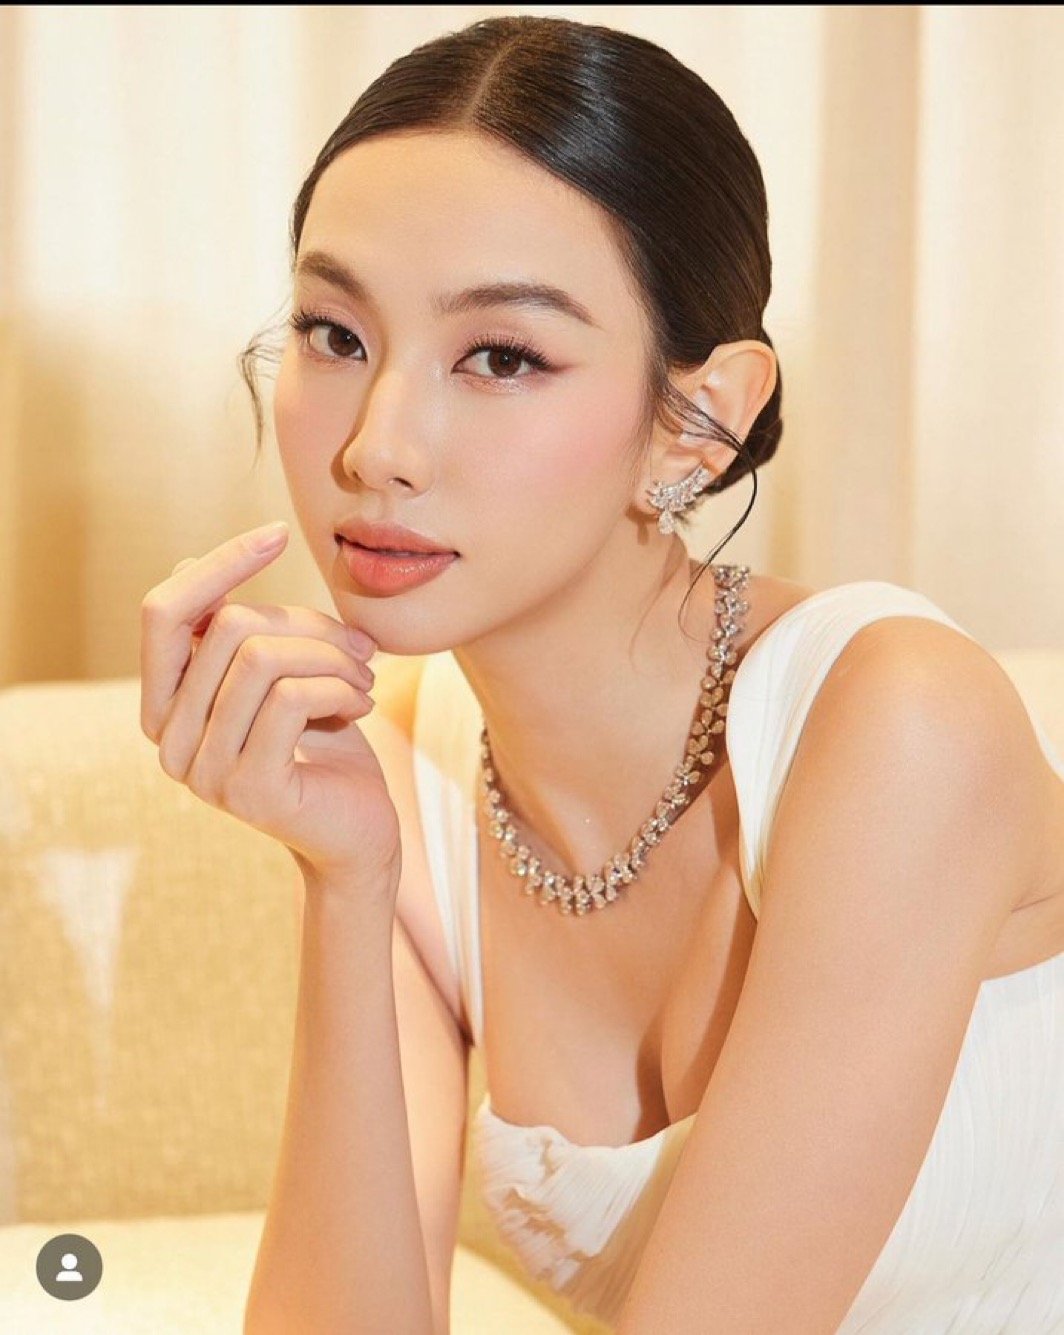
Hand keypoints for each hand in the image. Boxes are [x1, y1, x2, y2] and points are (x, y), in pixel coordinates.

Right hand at [139, 521, 401, 892]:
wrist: (360, 830)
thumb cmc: (324, 745)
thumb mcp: (282, 673)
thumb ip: (241, 631)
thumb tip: (189, 561)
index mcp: (166, 704)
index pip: (163, 613)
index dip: (218, 566)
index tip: (277, 534)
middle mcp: (170, 740)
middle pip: (227, 629)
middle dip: (307, 624)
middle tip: (359, 648)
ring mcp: (203, 770)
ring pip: (261, 659)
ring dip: (331, 657)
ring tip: (364, 677)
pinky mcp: (248, 789)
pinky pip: (290, 700)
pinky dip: (339, 688)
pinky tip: (362, 704)